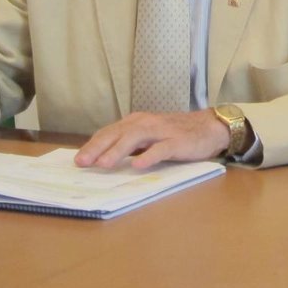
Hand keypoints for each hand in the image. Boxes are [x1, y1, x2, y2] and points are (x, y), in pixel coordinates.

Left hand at [74, 109, 229, 169]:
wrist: (209, 127)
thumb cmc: (175, 134)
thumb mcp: (149, 137)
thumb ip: (129, 145)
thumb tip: (103, 159)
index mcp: (136, 122)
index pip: (109, 133)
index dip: (92, 146)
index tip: (78, 160)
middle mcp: (146, 123)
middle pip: (117, 133)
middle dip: (98, 148)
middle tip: (82, 163)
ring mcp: (162, 131)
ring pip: (135, 138)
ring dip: (118, 151)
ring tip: (104, 164)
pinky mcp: (177, 141)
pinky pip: (161, 149)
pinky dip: (149, 156)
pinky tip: (138, 165)